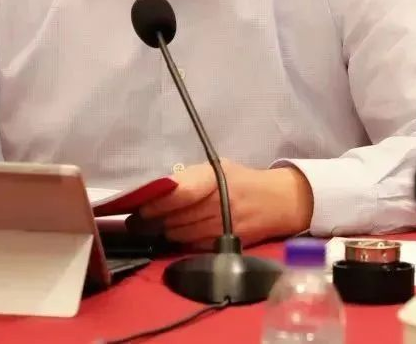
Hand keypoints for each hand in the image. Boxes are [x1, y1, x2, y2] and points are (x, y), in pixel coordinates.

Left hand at [137, 160, 313, 248]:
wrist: (278, 202)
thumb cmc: (241, 181)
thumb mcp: (217, 169)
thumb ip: (189, 178)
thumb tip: (158, 189)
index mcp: (214, 179)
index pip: (180, 192)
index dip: (157, 202)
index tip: (140, 207)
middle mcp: (219, 203)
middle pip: (177, 217)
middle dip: (154, 220)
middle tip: (137, 221)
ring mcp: (223, 225)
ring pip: (183, 234)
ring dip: (165, 231)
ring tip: (152, 228)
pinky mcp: (227, 243)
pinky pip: (195, 246)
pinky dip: (182, 242)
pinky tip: (174, 236)